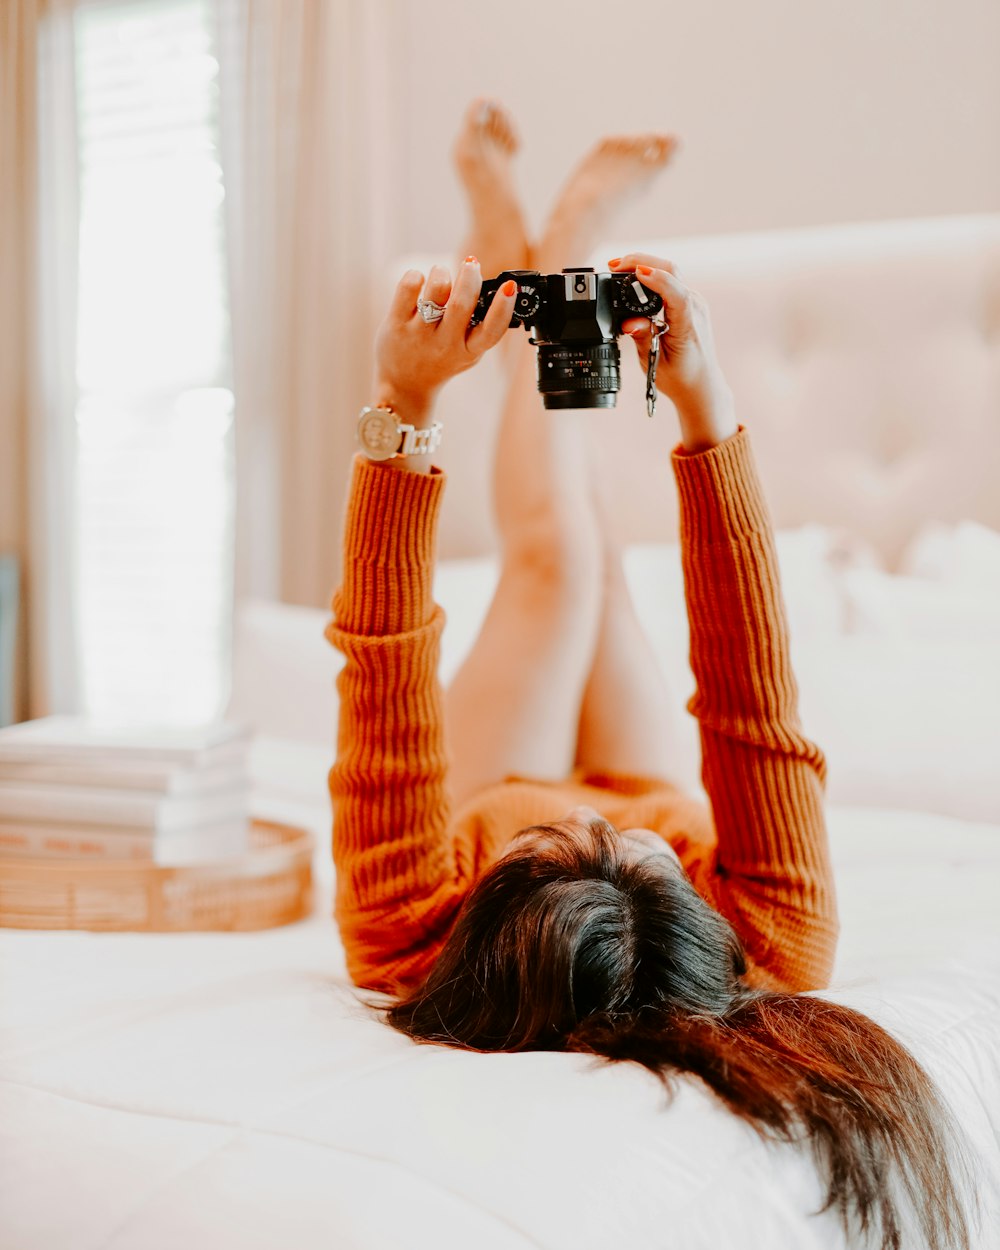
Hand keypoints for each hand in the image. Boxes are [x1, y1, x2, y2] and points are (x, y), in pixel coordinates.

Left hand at [373, 258, 516, 425]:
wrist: (405, 385)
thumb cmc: (441, 361)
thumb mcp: (468, 353)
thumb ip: (482, 329)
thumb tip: (502, 291)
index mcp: (468, 351)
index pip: (491, 331)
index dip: (503, 307)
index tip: (509, 287)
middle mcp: (445, 344)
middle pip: (462, 304)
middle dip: (470, 277)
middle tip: (471, 264)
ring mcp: (419, 334)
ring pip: (436, 290)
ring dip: (442, 273)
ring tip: (442, 274)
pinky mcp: (397, 324)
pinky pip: (408, 288)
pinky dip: (416, 276)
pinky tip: (419, 282)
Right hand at [609, 253, 737, 451]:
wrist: (700, 384)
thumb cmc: (680, 377)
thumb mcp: (654, 362)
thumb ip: (642, 338)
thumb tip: (628, 322)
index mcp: (687, 325)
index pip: (676, 293)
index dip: (657, 279)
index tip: (637, 272)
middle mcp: (694, 308)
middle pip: (671, 270)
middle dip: (642, 262)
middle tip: (614, 265)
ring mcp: (693, 302)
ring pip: (671, 271)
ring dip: (645, 263)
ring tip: (618, 267)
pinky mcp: (689, 302)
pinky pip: (670, 280)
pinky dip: (651, 273)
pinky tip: (634, 275)